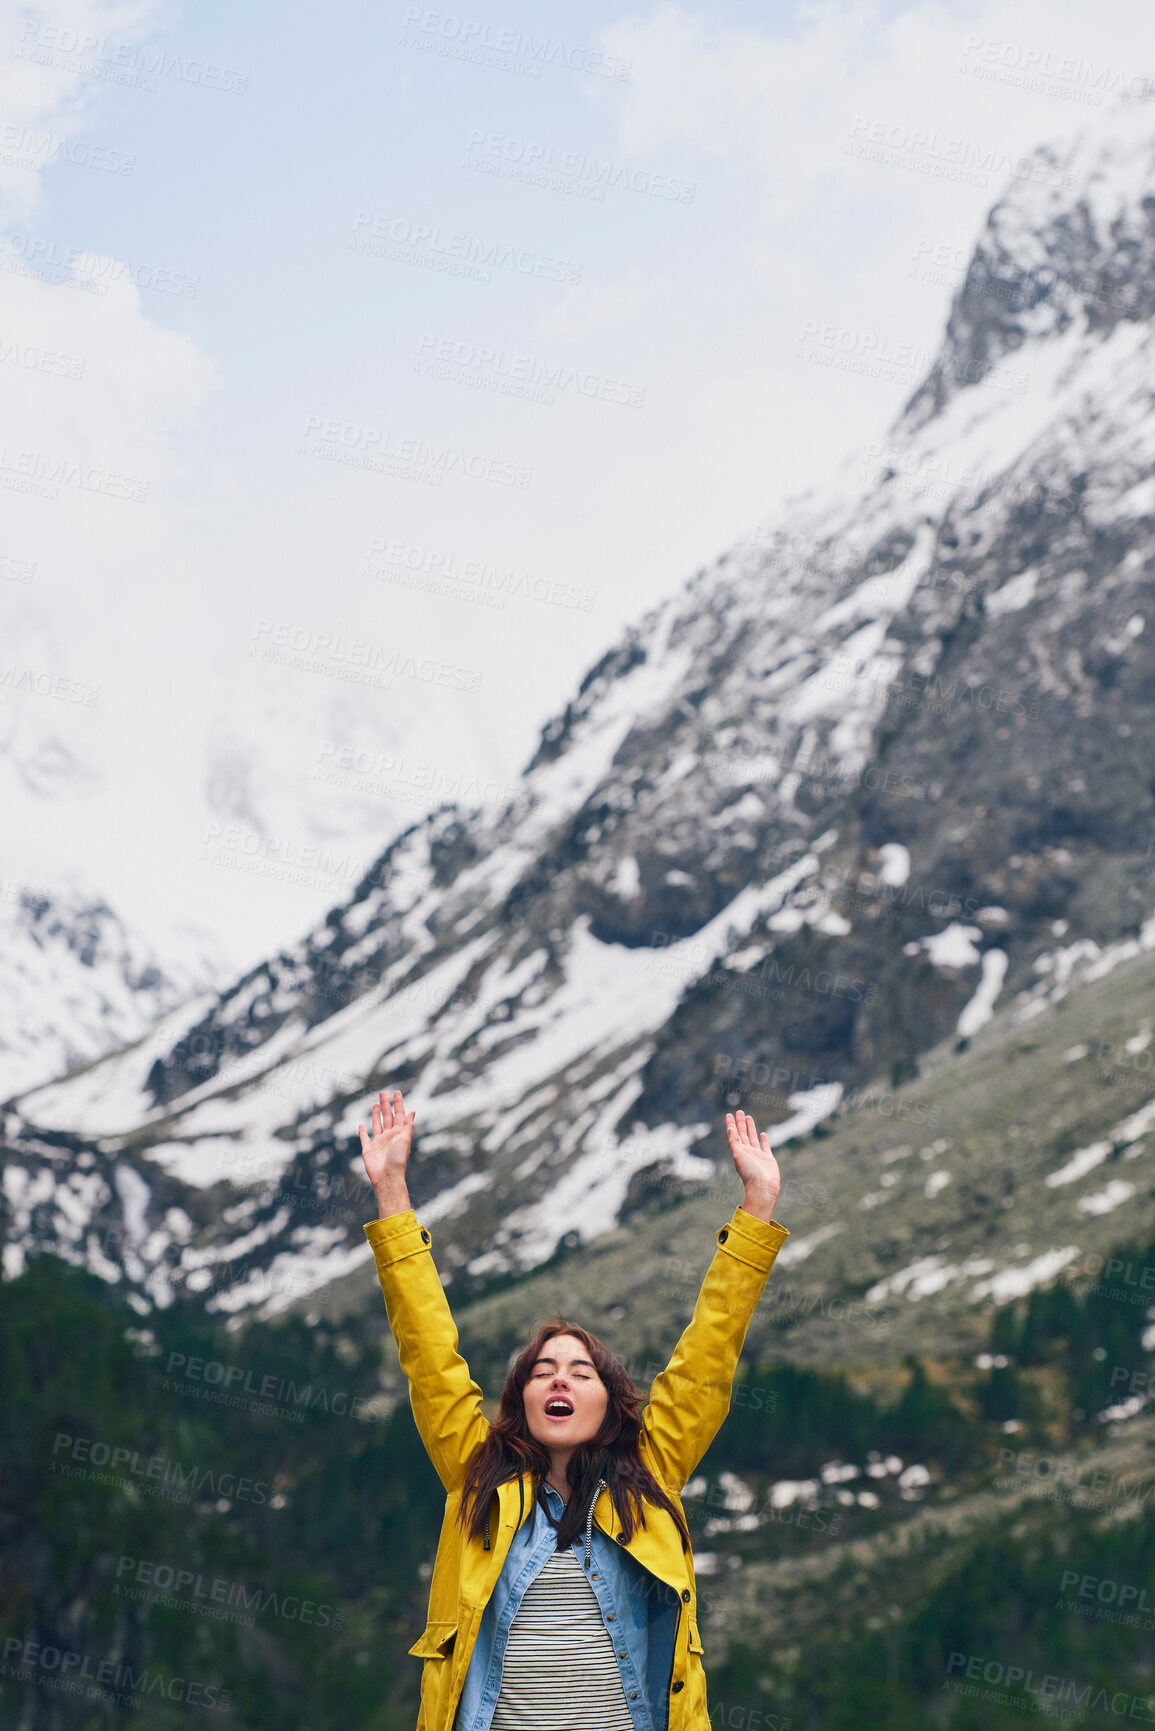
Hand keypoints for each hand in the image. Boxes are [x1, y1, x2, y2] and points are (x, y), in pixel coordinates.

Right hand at [358, 1088, 414, 1215]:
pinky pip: (364, 1138)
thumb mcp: (405, 1140)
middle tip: (383, 1093)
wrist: (387, 1178)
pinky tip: (361, 1125)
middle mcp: (388, 1136)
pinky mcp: (368, 1150)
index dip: (398, 1103)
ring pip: (377, 1125)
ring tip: (375, 1104)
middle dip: (385, 1105)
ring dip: (376, 1115)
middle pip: (387, 1117)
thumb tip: (413, 1112)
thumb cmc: (398, 1160)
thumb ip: (407, 1126)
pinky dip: (362, 1132)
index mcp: (398, 1133)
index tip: (396, 1092)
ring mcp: (378, 1143)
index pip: (398, 1115)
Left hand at [725, 1110, 780, 1222]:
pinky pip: (765, 1146)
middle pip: (743, 1133)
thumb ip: (734, 1143)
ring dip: (750, 1127)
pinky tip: (762, 1133)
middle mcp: (747, 1151)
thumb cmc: (749, 1173)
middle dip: (740, 1123)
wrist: (763, 1187)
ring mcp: (758, 1155)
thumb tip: (729, 1129)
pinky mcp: (768, 1159)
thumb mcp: (738, 1156)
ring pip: (753, 1137)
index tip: (729, 1114)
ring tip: (748, 1117)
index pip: (734, 1134)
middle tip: (739, 1111)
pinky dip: (763, 1140)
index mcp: (739, 1151)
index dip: (731, 1124)